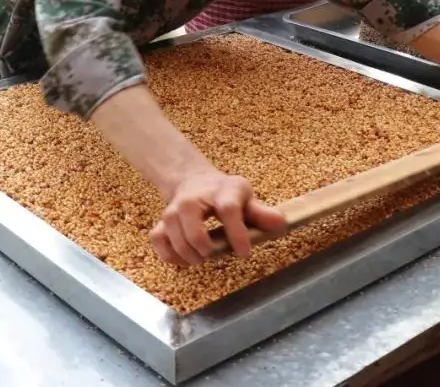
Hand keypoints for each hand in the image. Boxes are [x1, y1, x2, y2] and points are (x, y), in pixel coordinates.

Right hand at [149, 167, 286, 265]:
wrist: (193, 182)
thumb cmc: (224, 194)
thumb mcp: (246, 198)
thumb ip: (261, 213)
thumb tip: (281, 224)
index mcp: (222, 191)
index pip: (228, 210)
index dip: (236, 233)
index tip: (243, 252)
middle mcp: (192, 199)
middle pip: (193, 228)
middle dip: (205, 248)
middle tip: (214, 254)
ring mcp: (173, 210)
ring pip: (173, 235)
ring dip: (188, 254)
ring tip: (201, 258)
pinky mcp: (161, 221)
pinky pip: (158, 240)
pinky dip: (169, 254)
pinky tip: (183, 259)